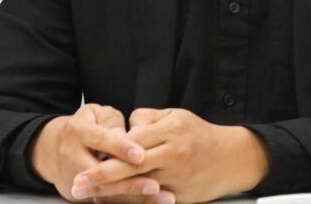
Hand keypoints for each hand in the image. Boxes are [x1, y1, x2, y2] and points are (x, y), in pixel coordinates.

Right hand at [30, 103, 161, 201]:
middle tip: (156, 186)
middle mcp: (72, 157)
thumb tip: (124, 134)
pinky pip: (106, 200)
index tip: (141, 155)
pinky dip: (130, 202)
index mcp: (77, 131)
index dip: (120, 148)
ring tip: (163, 198)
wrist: (52, 149)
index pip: (100, 139)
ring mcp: (75, 180)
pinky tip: (152, 202)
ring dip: (134, 197)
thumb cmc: (84, 127)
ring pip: (105, 192)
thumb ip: (110, 120)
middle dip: (129, 182)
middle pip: (101, 174)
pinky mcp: (81, 194)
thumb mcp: (94, 113)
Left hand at [72, 108, 269, 202]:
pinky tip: (116, 202)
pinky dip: (133, 201)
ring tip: (91, 195)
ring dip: (112, 192)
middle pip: (131, 167)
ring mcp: (177, 177)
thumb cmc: (201, 135)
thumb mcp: (177, 116)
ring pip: (138, 186)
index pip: (132, 142)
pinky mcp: (180, 195)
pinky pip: (152, 200)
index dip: (108, 151)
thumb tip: (125, 127)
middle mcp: (173, 154)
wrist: (232, 158)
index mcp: (170, 130)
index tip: (87, 157)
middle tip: (78, 184)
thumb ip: (148, 119)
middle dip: (101, 177)